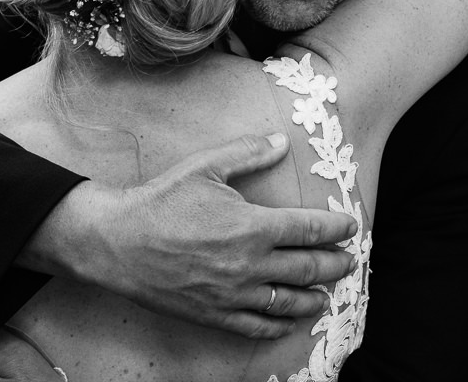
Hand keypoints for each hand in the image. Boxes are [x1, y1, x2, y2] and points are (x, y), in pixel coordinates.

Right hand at [21, 133, 356, 340]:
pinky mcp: (215, 314)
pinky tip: (288, 321)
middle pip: (308, 268)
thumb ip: (249, 154)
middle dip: (335, 265)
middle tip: (350, 261)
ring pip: (288, 302)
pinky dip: (279, 325)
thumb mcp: (206, 166)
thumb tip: (281, 141)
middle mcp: (249, 265)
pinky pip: (257, 326)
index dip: (336, 229)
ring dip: (314, 298)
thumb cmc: (161, 200)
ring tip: (327, 295)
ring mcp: (233, 295)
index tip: (351, 227)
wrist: (116, 242)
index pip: (310, 230)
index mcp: (252, 226)